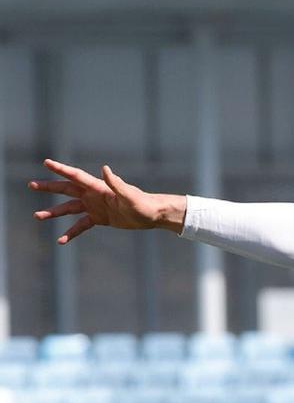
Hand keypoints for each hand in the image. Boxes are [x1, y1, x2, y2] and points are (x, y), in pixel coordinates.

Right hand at [29, 159, 185, 243]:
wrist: (153, 215)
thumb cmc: (143, 203)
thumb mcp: (129, 195)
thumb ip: (116, 183)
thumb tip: (105, 169)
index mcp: (99, 188)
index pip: (76, 176)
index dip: (61, 169)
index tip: (46, 162)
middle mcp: (94, 195)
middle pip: (67, 190)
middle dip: (49, 187)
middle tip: (32, 185)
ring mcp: (95, 207)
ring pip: (69, 209)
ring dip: (54, 212)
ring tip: (37, 216)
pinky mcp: (99, 219)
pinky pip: (81, 225)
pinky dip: (71, 232)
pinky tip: (61, 240)